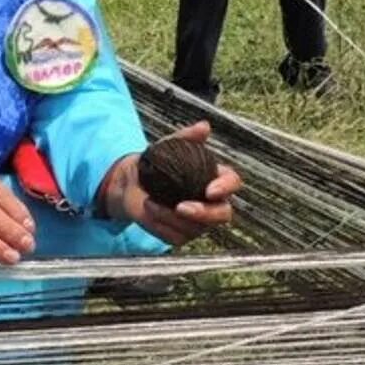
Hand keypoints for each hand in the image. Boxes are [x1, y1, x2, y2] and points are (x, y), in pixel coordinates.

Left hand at [101, 122, 240, 245]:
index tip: (209, 189)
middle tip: (181, 207)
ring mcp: (198, 222)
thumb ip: (188, 137)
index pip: (232, 183)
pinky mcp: (181, 235)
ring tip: (151, 204)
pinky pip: (176, 237)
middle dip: (204, 214)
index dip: (225, 188)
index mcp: (215, 179)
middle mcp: (211, 203)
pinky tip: (149, 213)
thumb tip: (204, 127)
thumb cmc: (156, 164)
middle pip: (222, 214)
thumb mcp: (169, 146)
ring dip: (171, 218)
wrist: (132, 183)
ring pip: (195, 228)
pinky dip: (160, 225)